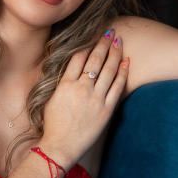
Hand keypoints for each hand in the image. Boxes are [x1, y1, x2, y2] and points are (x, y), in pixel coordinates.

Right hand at [41, 29, 128, 167]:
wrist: (60, 146)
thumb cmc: (53, 124)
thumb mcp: (51, 98)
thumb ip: (61, 81)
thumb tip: (70, 67)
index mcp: (65, 84)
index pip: (78, 57)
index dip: (87, 43)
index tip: (93, 34)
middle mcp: (81, 89)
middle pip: (95, 60)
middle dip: (103, 43)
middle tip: (110, 31)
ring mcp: (95, 99)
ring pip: (108, 70)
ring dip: (114, 53)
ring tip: (119, 41)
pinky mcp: (106, 110)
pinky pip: (117, 87)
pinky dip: (122, 73)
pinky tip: (126, 62)